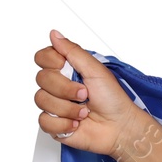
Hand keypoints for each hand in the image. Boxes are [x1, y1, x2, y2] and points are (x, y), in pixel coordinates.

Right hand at [32, 29, 148, 156]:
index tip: (68, 68)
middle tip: (85, 94)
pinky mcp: (55, 125)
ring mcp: (55, 105)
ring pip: (41, 100)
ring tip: (84, 111)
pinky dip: (63, 124)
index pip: (42, 58)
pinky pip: (44, 121)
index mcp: (66, 70)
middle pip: (41, 79)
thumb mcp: (96, 70)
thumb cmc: (113, 100)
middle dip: (65, 89)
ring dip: (67, 108)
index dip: (52, 63)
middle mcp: (59, 86)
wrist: (121, 128)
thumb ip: (73, 51)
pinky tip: (77, 123)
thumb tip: (55, 34)